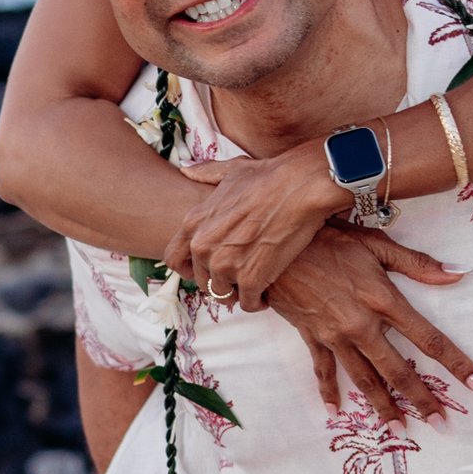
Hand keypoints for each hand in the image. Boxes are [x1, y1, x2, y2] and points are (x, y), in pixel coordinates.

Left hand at [169, 142, 344, 307]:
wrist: (299, 187)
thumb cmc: (269, 176)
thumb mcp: (230, 170)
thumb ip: (205, 174)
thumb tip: (186, 170)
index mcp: (193, 223)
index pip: (173, 260)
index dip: (189, 269)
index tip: (204, 270)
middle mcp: (203, 247)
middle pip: (201, 282)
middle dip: (219, 281)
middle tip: (238, 277)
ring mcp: (225, 265)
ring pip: (224, 295)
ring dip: (238, 293)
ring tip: (254, 285)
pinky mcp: (251, 279)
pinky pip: (248, 303)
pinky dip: (258, 302)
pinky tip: (268, 293)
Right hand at [264, 226, 472, 425]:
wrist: (272, 245)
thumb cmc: (327, 237)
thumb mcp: (375, 243)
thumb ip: (418, 264)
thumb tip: (460, 274)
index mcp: (383, 300)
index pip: (429, 338)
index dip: (456, 363)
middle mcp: (361, 325)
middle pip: (398, 370)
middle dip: (422, 400)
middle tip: (442, 424)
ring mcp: (335, 335)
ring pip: (364, 379)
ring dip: (383, 407)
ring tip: (400, 431)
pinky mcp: (312, 337)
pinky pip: (323, 370)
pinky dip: (329, 392)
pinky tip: (336, 413)